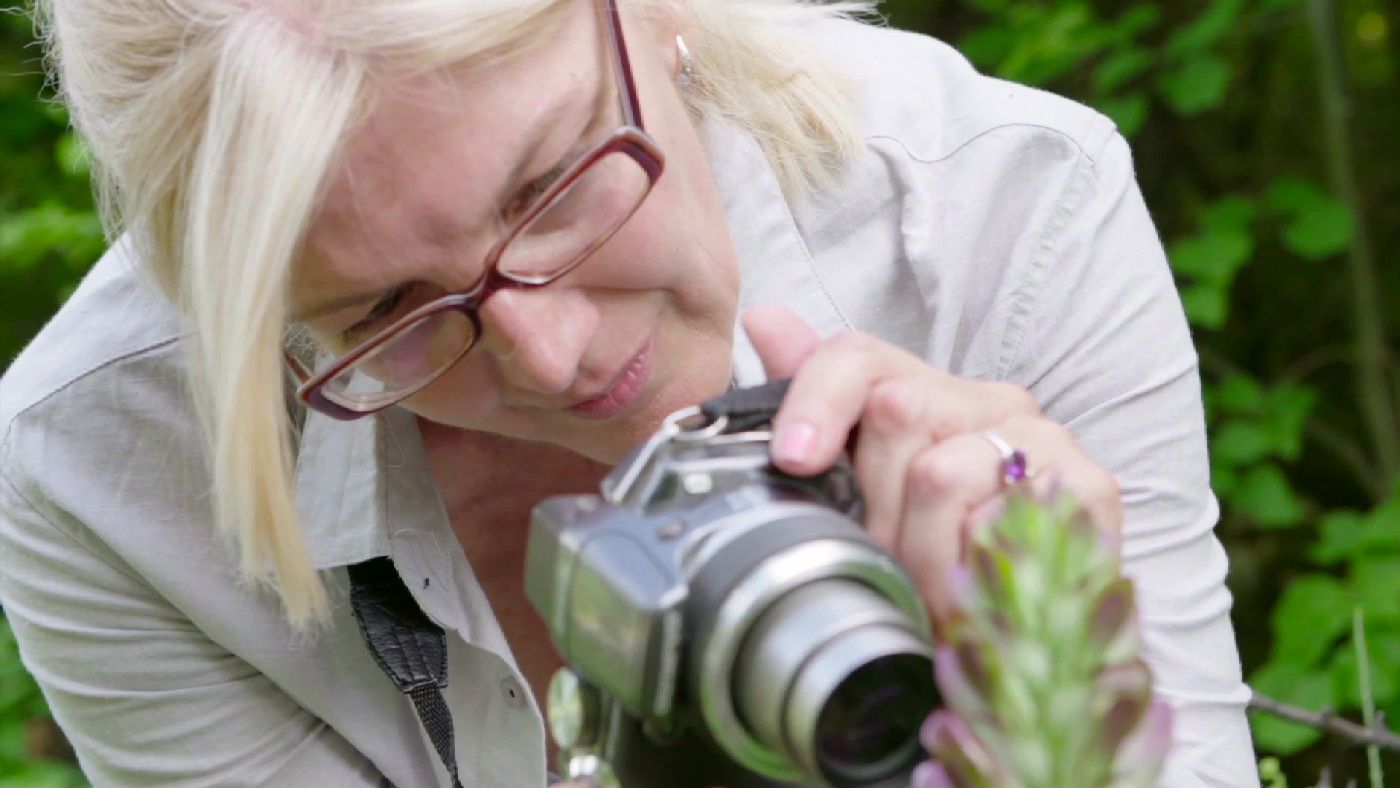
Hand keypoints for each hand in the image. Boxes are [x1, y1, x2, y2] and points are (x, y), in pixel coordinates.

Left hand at [741, 305, 1122, 620]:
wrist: (1029, 634)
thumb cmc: (936, 566)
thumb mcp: (862, 497)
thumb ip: (818, 408)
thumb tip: (765, 320)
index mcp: (928, 394)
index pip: (858, 356)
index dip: (816, 400)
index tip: (792, 459)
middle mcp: (989, 401)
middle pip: (895, 409)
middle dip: (869, 504)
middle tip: (882, 560)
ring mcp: (1044, 438)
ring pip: (939, 472)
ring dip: (915, 554)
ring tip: (926, 593)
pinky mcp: (1090, 487)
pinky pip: (999, 517)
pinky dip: (968, 570)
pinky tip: (974, 590)